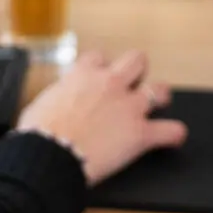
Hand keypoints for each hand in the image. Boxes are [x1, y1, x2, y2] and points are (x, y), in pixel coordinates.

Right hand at [16, 49, 186, 185]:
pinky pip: (170, 130)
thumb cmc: (39, 133)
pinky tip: (173, 137)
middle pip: (136, 60)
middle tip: (134, 84)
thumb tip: (56, 106)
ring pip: (159, 89)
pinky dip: (173, 134)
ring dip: (160, 96)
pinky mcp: (140, 133)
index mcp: (82, 75)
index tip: (100, 77)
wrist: (50, 154)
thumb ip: (58, 98)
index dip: (102, 68)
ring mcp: (128, 107)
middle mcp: (109, 84)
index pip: (99, 58)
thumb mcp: (42, 104)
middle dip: (137, 71)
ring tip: (159, 104)